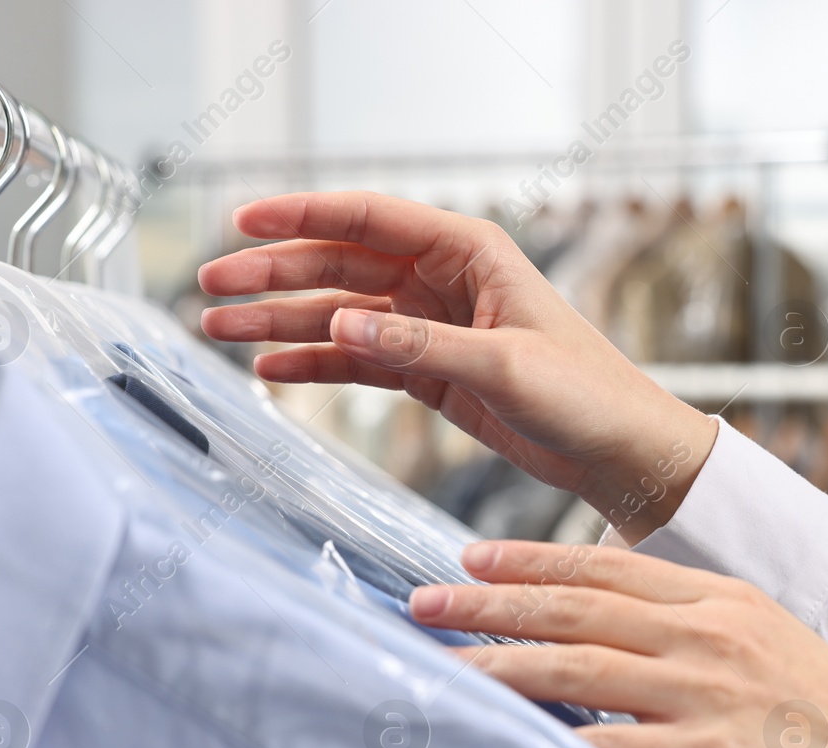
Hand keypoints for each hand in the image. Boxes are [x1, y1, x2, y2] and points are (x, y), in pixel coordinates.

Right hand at [197, 192, 717, 541]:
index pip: (369, 220)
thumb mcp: (507, 366)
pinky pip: (358, 360)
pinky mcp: (429, 370)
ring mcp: (431, 325)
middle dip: (273, 273)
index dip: (301, 217)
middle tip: (211, 286)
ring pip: (340, 314)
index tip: (241, 220)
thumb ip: (423, 344)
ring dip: (281, 321)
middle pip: (339, 265)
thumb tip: (344, 324)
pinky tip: (271, 369)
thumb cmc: (586, 393)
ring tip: (220, 330)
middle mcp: (443, 280)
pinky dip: (314, 363)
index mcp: (470, 251)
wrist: (617, 450)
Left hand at [409, 540, 827, 747]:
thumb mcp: (773, 648)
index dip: (532, 560)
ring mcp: (709, 691)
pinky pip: (611, 746)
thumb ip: (700, 634)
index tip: (473, 557)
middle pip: (577, 607)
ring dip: (497, 665)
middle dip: (491, 602)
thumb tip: (623, 636)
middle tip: (424, 599)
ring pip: (577, 667)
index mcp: (724, 598)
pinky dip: (552, 743)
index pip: (606, 568)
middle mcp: (710, 632)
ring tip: (440, 663)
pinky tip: (504, 742)